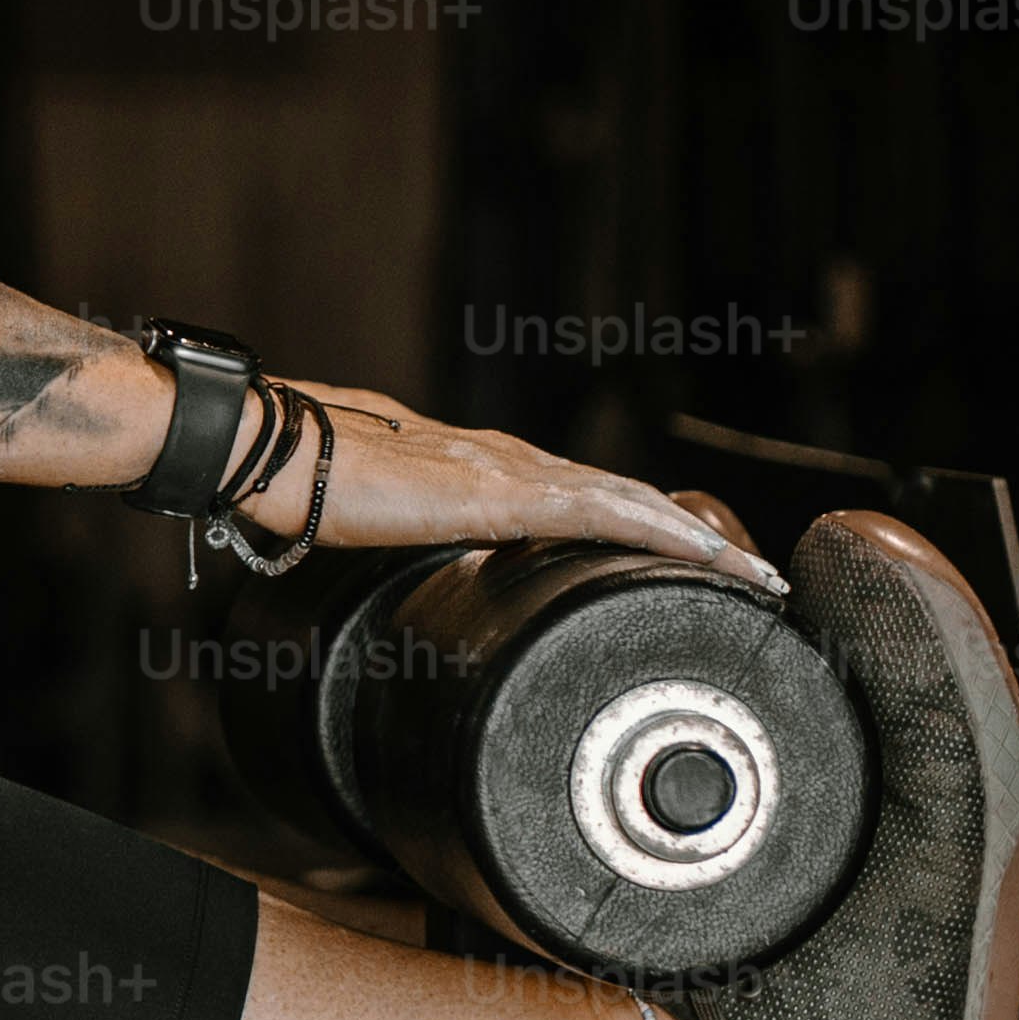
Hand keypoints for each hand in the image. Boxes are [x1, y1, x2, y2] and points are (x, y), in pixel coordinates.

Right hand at [265, 386, 785, 598]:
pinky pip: (601, 512)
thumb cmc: (299, 481)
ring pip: (626, 499)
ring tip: (747, 570)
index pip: (576, 494)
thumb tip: (410, 552)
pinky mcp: (500, 492)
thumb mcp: (369, 515)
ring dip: (693, 536)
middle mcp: (505, 458)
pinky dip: (660, 532)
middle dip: (687, 533)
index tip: (677, 558)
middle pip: (619, 494)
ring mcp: (506, 470)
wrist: (271, 449)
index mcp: (476, 467)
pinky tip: (702, 554)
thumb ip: (408, 529)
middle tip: (746, 569)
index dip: (633, 522)